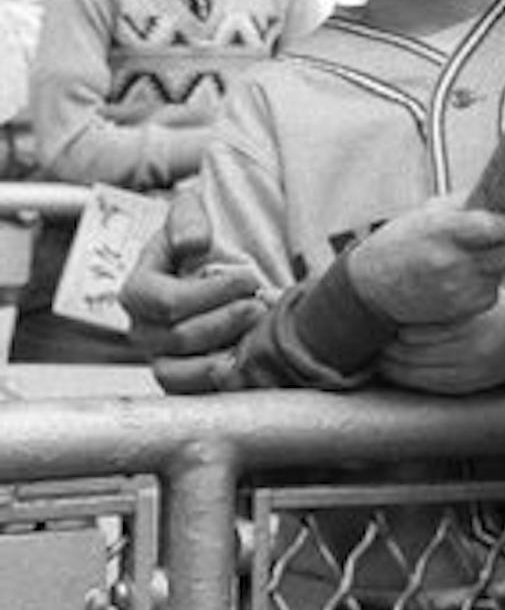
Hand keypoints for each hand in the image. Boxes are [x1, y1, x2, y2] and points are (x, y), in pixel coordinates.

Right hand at [121, 183, 266, 392]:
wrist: (220, 263)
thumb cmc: (200, 238)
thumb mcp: (190, 212)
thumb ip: (187, 219)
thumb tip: (193, 243)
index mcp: (139, 290)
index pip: (164, 301)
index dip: (209, 293)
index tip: (247, 277)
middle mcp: (144, 330)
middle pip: (178, 338)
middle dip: (224, 321)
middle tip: (259, 304)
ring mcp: (163, 359)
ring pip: (180, 375)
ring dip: (222, 357)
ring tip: (255, 333)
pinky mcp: (185, 382)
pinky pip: (194, 397)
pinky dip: (222, 384)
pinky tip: (249, 365)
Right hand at [346, 196, 504, 326]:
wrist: (370, 289)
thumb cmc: (395, 247)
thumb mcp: (425, 213)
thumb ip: (463, 204)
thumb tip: (496, 197)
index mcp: (442, 231)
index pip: (495, 226)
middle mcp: (451, 261)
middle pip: (504, 250)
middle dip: (500, 241)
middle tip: (485, 237)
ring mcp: (457, 289)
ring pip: (500, 272)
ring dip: (491, 264)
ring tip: (467, 258)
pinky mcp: (459, 310)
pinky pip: (490, 293)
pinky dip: (483, 285)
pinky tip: (463, 278)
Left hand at [377, 289, 504, 393]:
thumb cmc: (493, 309)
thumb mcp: (474, 296)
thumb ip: (444, 298)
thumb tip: (398, 294)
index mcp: (472, 323)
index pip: (421, 330)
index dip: (396, 325)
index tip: (379, 315)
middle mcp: (470, 351)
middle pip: (414, 352)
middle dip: (388, 345)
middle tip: (370, 334)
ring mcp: (466, 373)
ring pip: (414, 372)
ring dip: (390, 364)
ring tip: (377, 350)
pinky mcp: (462, 388)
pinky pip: (424, 385)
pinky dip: (404, 377)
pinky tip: (393, 367)